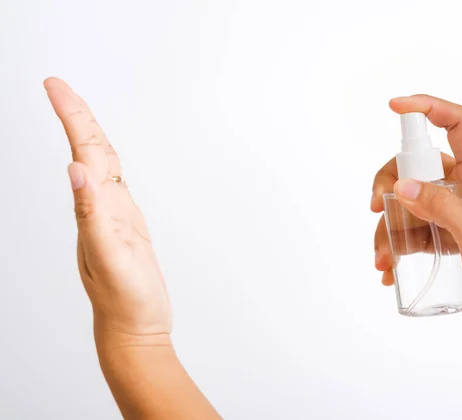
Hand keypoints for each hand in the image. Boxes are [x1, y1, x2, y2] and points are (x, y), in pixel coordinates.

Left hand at [45, 78, 171, 341]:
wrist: (134, 327)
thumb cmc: (124, 298)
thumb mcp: (108, 256)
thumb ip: (91, 214)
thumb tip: (75, 170)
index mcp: (94, 208)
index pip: (82, 152)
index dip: (72, 117)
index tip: (55, 86)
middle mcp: (99, 207)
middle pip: (89, 152)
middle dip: (76, 117)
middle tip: (58, 87)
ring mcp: (113, 216)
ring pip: (101, 167)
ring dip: (89, 136)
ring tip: (79, 112)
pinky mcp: (127, 226)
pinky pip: (116, 186)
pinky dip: (109, 164)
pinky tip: (105, 162)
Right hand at [372, 95, 461, 319]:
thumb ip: (442, 208)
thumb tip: (400, 186)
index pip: (457, 124)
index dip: (428, 107)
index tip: (394, 107)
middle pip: (415, 164)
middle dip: (389, 183)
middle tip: (375, 207)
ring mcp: (448, 209)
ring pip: (405, 200)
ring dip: (387, 226)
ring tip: (383, 260)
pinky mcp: (439, 231)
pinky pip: (407, 227)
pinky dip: (393, 244)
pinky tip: (388, 268)